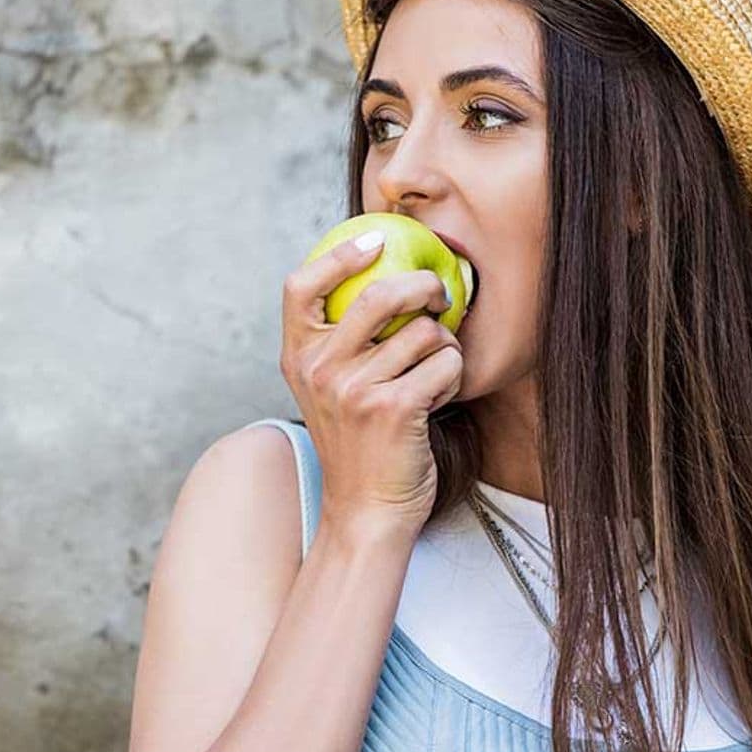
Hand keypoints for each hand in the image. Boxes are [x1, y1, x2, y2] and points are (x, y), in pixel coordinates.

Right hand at [280, 230, 463, 549]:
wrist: (366, 510)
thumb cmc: (359, 443)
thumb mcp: (329, 391)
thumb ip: (338, 343)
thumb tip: (379, 275)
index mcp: (298, 358)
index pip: (299, 286)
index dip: (338, 255)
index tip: (375, 240)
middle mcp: (320, 370)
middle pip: (378, 294)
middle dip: (422, 286)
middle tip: (439, 295)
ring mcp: (355, 389)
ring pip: (424, 331)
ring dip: (444, 346)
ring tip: (434, 371)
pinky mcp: (395, 409)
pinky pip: (445, 361)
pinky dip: (453, 374)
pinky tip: (441, 394)